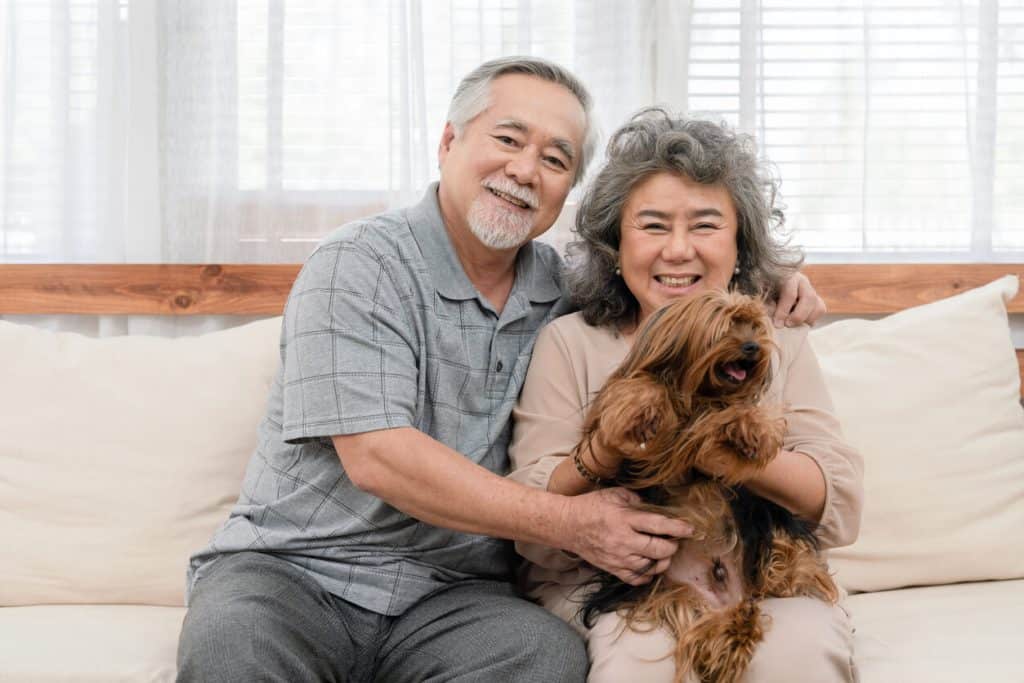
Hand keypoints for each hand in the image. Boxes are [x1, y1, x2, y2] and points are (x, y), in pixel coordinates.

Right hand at [557, 487, 691, 585]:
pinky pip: (636, 579)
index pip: (659, 525)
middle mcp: (623, 541)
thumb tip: (654, 507)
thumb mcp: (614, 494)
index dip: (678, 528)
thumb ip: (636, 500)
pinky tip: (650, 566)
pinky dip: (648, 575)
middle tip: (674, 540)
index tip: (690, 529)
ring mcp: (618, 558)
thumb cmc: (591, 507)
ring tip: (663, 552)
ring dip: (662, 561)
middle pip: (659, 550)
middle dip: (672, 546)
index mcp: (625, 519)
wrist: (567, 525)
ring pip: (651, 567)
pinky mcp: (612, 568)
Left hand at [771, 271, 825, 327]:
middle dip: (798, 316)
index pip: (790, 293)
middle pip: (809, 298)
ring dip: (807, 319)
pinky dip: (812, 319)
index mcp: (787, 276)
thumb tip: (774, 318)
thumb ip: (768, 303)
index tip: (777, 324)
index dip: (784, 310)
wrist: (773, 284)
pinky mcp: (816, 298)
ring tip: (794, 325)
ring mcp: (811, 289)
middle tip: (788, 325)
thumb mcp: (764, 293)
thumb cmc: (766, 290)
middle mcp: (802, 281)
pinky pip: (820, 309)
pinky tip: (801, 323)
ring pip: (818, 305)